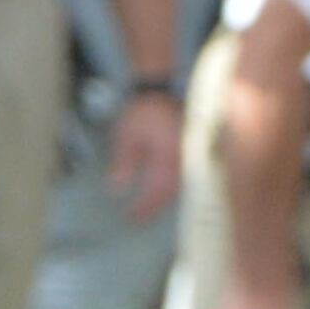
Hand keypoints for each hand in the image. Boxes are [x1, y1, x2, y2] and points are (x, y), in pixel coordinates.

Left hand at [105, 88, 181, 222]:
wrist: (163, 89)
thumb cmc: (144, 112)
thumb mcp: (127, 135)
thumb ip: (123, 163)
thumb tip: (117, 188)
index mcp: (167, 159)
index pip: (155, 192)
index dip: (143, 207)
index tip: (130, 217)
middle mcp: (183, 162)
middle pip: (169, 193)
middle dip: (153, 207)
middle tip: (138, 219)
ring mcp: (190, 157)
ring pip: (178, 186)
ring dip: (163, 199)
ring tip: (150, 208)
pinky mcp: (192, 151)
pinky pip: (184, 175)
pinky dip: (172, 186)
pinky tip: (164, 189)